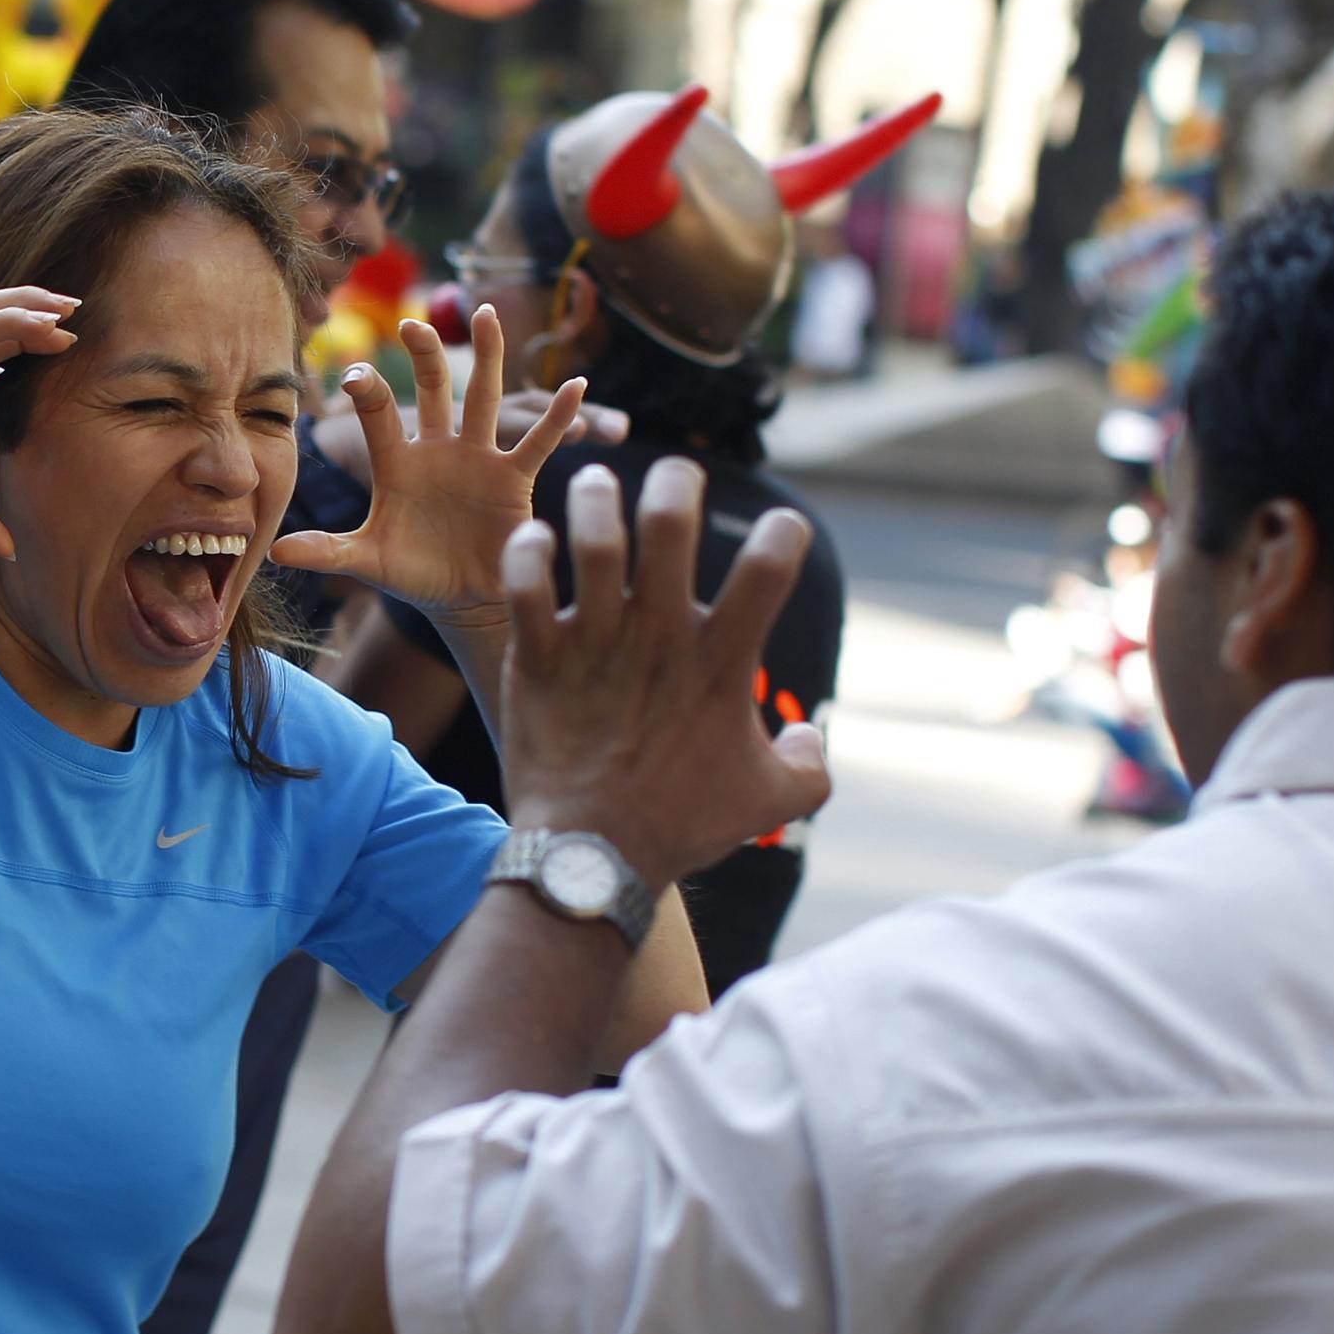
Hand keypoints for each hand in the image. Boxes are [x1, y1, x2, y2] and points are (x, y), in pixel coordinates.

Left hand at [271, 305, 585, 622]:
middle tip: (413, 324)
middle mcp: (437, 448)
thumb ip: (327, 552)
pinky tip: (577, 386)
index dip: (368, 390)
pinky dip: (559, 415)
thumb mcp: (368, 560)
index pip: (379, 412)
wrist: (461, 599)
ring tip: (487, 312)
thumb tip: (275, 550)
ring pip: (482, 396)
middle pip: (433, 387)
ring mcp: (477, 458)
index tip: (355, 376)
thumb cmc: (413, 573)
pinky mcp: (513, 477)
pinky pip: (538, 441)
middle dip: (424, 354)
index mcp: (397, 461)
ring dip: (487, 355)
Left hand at [502, 458, 831, 884]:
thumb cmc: (682, 827)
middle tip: (675, 473)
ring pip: (594, 542)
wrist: (590, 859)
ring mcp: (595, 645)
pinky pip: (524, 586)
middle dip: (676, 482)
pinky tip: (535, 541)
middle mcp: (659, 639)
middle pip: (672, 527)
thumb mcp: (770, 802)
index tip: (781, 530)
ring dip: (595, 500)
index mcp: (721, 661)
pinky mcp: (537, 660)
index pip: (770, 568)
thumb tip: (808, 737)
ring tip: (595, 483)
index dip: (783, 534)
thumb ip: (808, 765)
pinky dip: (527, 553)